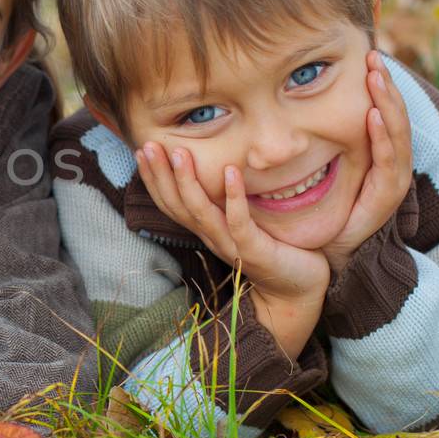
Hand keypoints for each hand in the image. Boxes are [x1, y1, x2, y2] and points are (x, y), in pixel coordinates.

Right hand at [136, 142, 329, 358]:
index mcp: (205, 230)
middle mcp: (211, 238)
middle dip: (160, 175)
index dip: (153, 179)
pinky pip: (239, 222)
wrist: (295, 291)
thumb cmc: (272, 250)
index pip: (170, 203)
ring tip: (181, 153)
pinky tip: (231, 171)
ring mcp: (230, 245)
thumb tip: (219, 166)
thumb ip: (225, 201)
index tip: (142, 150)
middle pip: (177, 206)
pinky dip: (234, 196)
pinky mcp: (253, 251)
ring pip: (200, 212)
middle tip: (149, 146)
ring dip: (187, 181)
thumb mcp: (241, 222)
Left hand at [324, 52, 412, 273]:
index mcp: (378, 154)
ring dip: (387, 102)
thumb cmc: (324, 210)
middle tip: (374, 56)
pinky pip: (388, 161)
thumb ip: (320, 140)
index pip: (383, 112)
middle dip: (386, 85)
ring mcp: (392, 179)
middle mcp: (390, 163)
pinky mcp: (386, 196)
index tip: (369, 56)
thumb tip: (297, 107)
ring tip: (376, 76)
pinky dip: (382, 136)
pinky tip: (373, 116)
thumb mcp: (322, 168)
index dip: (379, 86)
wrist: (329, 253)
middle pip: (394, 116)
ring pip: (396, 133)